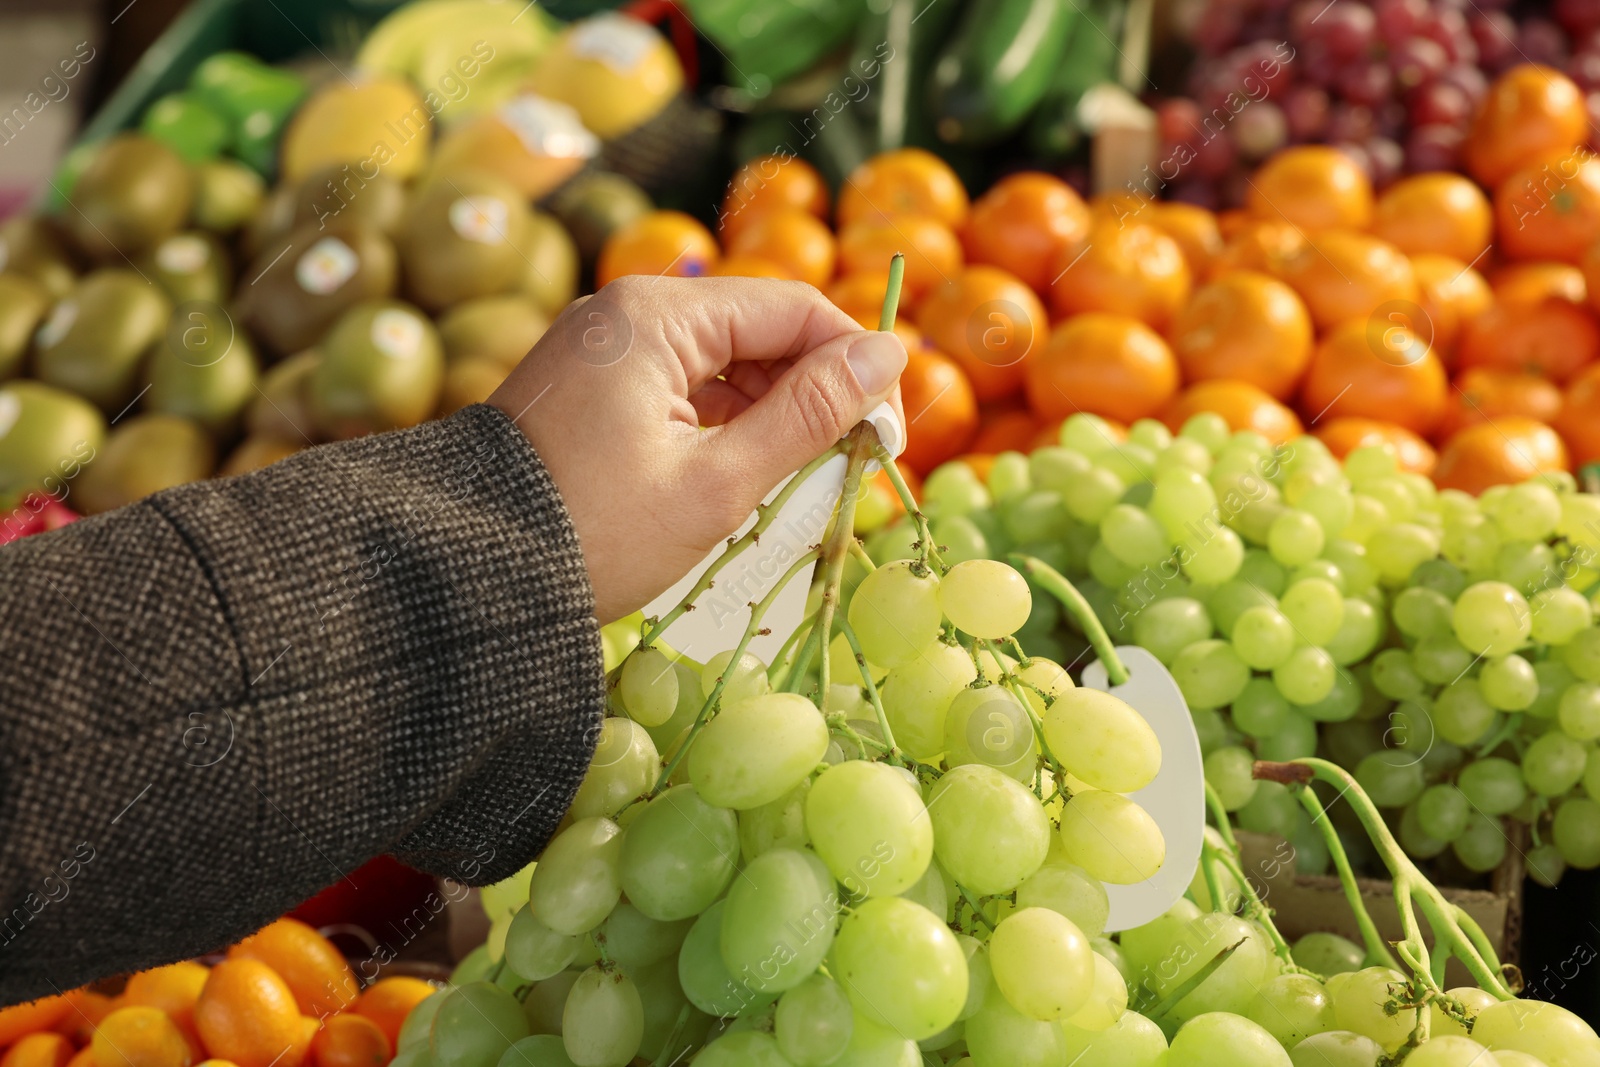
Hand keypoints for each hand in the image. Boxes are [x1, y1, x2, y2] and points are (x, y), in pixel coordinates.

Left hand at [490, 276, 906, 623]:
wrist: (467, 579)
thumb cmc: (596, 534)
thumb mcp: (717, 483)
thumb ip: (808, 415)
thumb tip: (889, 354)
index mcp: (656, 316)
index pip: (792, 309)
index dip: (856, 365)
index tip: (891, 434)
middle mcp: (627, 312)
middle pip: (758, 331)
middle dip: (814, 394)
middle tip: (854, 467)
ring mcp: (604, 347)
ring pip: (724, 363)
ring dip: (773, 414)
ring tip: (801, 482)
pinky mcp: (593, 386)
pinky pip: (683, 387)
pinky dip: (725, 426)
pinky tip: (746, 475)